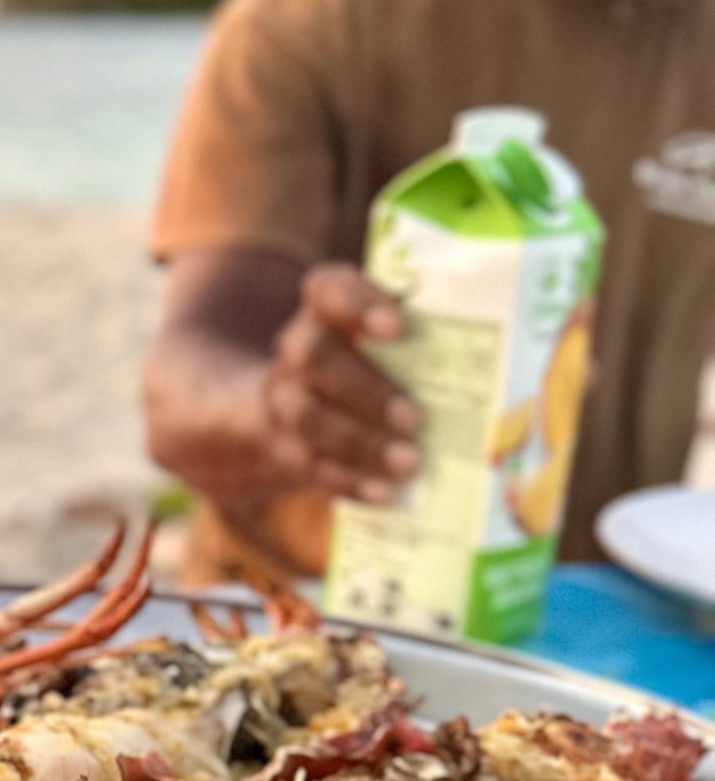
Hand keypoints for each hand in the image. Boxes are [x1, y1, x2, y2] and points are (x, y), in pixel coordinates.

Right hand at [261, 263, 419, 502]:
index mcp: (324, 311)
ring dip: (359, 443)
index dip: (358, 303)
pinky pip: (310, 466)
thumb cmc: (359, 369)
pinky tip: (384, 492)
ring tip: (408, 462)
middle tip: (413, 418)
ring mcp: (284, 402)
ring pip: (307, 417)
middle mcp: (297, 351)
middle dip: (364, 389)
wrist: (276, 416)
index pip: (328, 288)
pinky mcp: (285, 449)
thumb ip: (423, 338)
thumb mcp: (378, 342)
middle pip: (312, 357)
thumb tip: (504, 362)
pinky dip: (349, 481)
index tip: (398, 326)